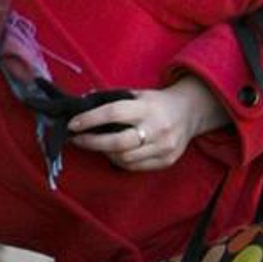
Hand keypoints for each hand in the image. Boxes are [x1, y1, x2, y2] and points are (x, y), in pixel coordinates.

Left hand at [67, 76, 225, 172]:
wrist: (189, 112)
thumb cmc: (156, 102)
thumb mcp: (137, 94)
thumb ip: (112, 100)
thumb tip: (81, 106)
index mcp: (147, 108)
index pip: (113, 113)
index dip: (90, 120)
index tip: (73, 124)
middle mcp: (157, 128)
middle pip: (118, 143)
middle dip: (92, 143)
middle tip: (77, 140)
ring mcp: (163, 147)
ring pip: (125, 159)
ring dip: (105, 153)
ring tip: (95, 145)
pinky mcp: (166, 161)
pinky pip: (135, 167)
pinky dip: (120, 161)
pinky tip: (113, 153)